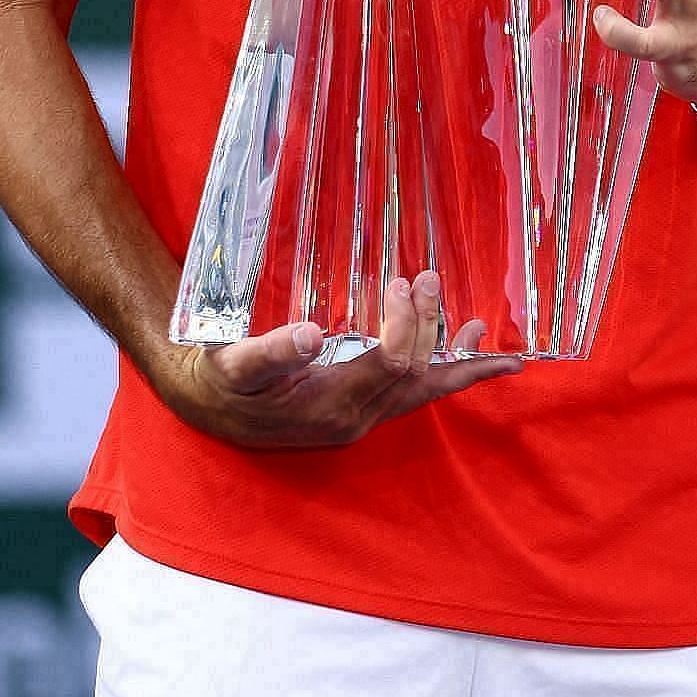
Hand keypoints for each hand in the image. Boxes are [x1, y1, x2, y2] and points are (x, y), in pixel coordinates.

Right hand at [157, 271, 522, 450]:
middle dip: (430, 325)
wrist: (209, 408)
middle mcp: (355, 419)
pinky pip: (412, 393)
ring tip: (488, 335)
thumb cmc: (221, 380)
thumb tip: (309, 335)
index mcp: (330, 406)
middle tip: (429, 277)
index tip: (402, 281)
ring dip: (455, 360)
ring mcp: (361, 418)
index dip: (407, 323)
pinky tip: (465, 354)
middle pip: (413, 372)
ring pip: (422, 389)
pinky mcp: (361, 410)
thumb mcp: (234, 364)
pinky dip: (443, 374)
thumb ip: (271, 352)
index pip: (392, 362)